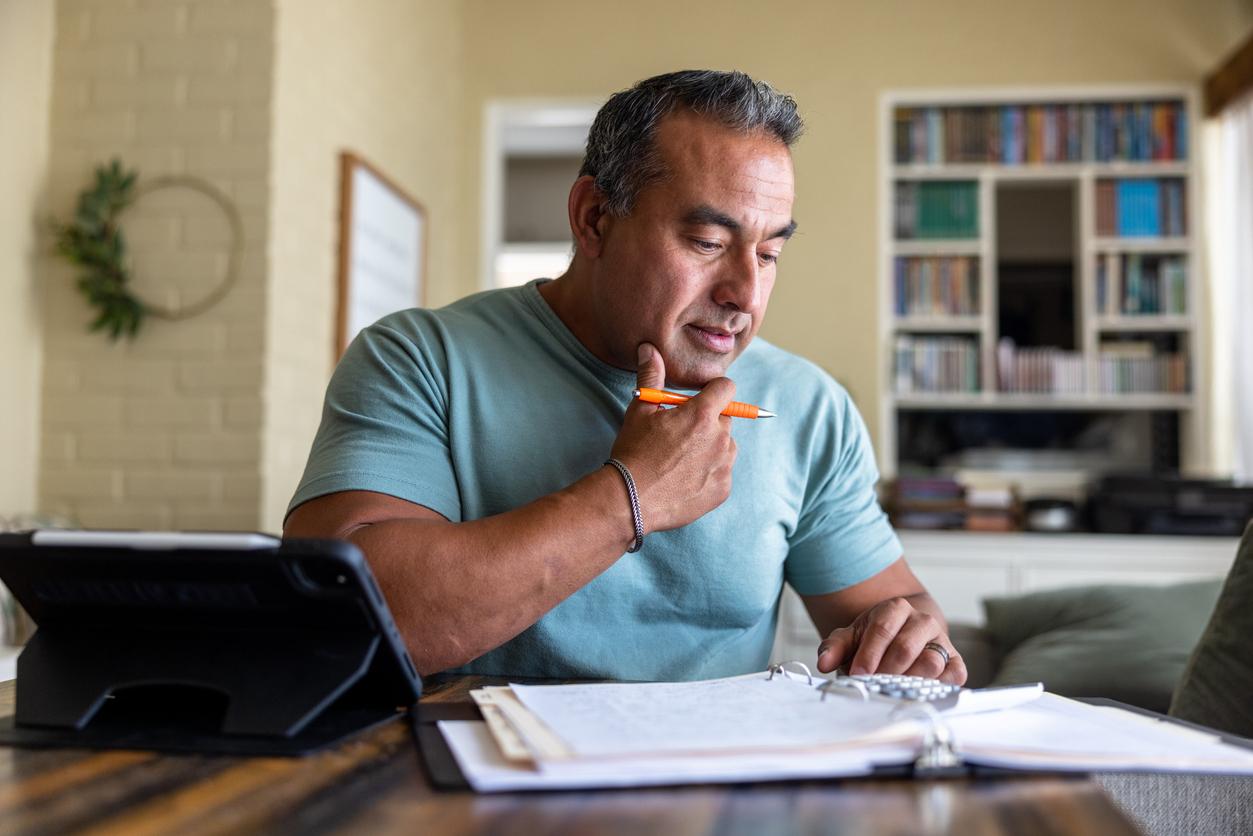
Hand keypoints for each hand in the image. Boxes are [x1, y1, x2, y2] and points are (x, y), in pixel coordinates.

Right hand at [608, 342, 737, 531]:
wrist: (630, 500)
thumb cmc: (633, 452)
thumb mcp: (640, 410)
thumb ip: (651, 376)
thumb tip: (649, 349)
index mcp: (702, 415)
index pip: (727, 388)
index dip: (713, 391)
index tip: (699, 399)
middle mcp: (720, 438)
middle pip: (725, 418)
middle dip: (707, 421)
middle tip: (680, 434)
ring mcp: (724, 466)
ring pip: (725, 446)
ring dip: (710, 447)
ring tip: (680, 459)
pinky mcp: (723, 490)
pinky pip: (722, 472)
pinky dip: (709, 473)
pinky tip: (684, 479)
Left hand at [815, 597, 966, 684]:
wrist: (903, 634)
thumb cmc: (875, 639)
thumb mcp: (851, 637)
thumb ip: (834, 647)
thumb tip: (824, 663)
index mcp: (895, 609)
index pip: (882, 629)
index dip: (868, 654)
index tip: (856, 674)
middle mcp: (922, 622)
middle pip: (906, 648)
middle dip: (886, 671)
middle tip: (873, 687)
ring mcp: (941, 641)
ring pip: (931, 662)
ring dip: (910, 682)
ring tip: (893, 693)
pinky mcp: (955, 661)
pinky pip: (954, 675)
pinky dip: (939, 687)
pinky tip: (919, 695)